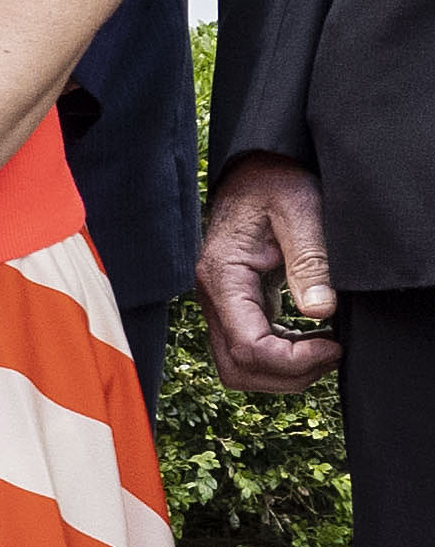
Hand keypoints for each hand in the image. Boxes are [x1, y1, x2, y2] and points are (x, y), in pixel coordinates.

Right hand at [199, 155, 340, 394]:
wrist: (255, 171)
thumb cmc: (275, 184)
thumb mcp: (300, 212)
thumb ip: (309, 261)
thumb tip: (321, 311)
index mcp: (222, 276)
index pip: (248, 347)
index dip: (294, 361)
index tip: (334, 346)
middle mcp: (212, 295)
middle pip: (237, 368)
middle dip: (288, 375)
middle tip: (330, 353)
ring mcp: (219, 303)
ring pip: (239, 367)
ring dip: (283, 372)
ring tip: (323, 349)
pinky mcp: (233, 305)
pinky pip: (248, 349)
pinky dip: (281, 358)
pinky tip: (311, 339)